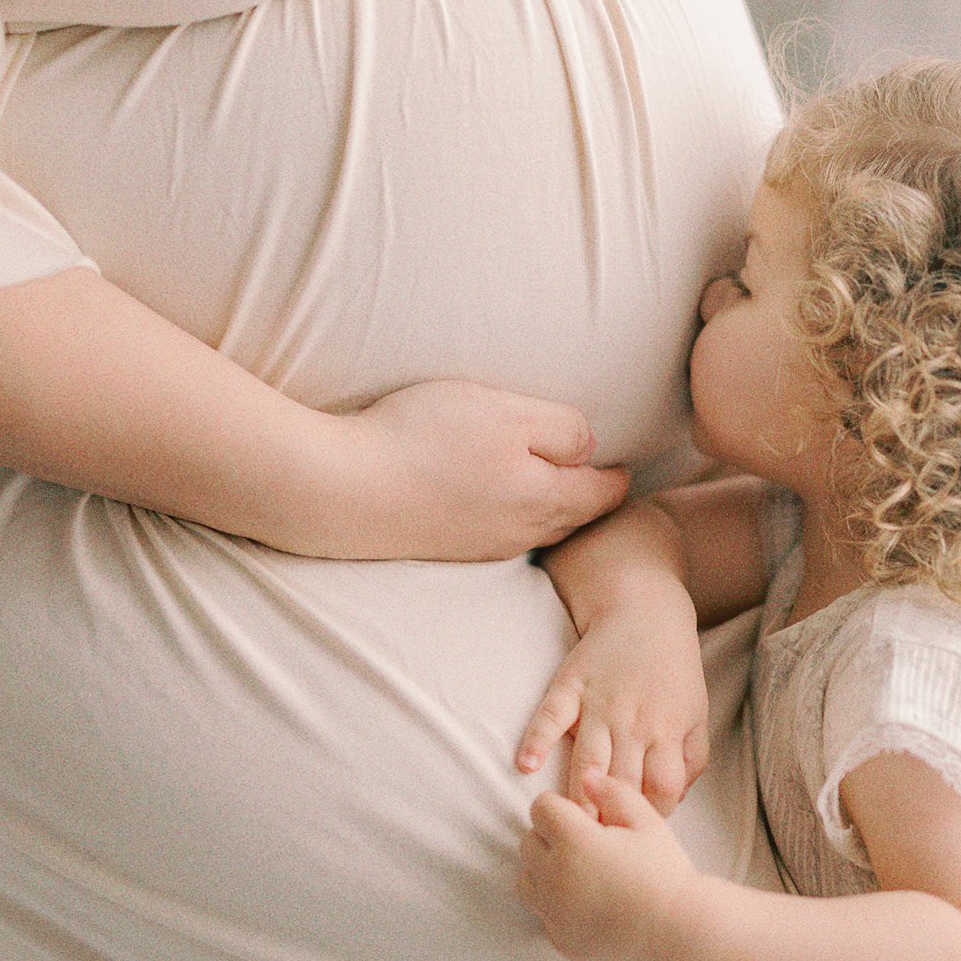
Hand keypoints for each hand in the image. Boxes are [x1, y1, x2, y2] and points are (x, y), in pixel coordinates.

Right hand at [346, 380, 629, 560]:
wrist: (340, 490)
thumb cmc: (424, 441)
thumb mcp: (507, 413)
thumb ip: (562, 429)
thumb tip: (591, 449)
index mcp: (547, 501)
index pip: (606, 494)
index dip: (617, 472)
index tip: (619, 457)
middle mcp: (521, 535)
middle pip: (572, 517)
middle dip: (586, 494)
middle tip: (590, 466)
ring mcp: (481, 548)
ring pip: (534, 526)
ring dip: (544, 503)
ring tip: (540, 473)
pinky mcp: (445, 548)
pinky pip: (495, 531)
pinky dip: (505, 511)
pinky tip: (485, 489)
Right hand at [516, 594, 708, 812]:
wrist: (646, 611)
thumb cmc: (673, 670)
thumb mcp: (696, 713)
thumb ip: (691, 758)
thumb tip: (672, 800)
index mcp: (666, 729)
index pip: (663, 786)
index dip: (652, 815)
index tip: (637, 833)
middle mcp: (633, 720)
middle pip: (622, 780)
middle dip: (611, 817)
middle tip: (597, 848)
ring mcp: (599, 702)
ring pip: (588, 757)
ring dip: (579, 792)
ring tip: (568, 823)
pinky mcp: (570, 685)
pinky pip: (550, 716)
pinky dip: (536, 739)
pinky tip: (525, 765)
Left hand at [517, 772, 699, 960]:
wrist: (679, 932)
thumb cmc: (666, 873)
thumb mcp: (647, 821)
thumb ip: (613, 791)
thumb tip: (586, 777)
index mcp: (573, 841)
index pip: (541, 808)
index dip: (561, 807)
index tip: (582, 817)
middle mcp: (554, 877)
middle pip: (528, 842)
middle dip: (550, 837)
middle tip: (585, 844)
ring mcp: (554, 913)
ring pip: (527, 879)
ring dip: (545, 870)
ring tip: (581, 873)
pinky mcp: (560, 940)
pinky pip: (543, 914)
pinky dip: (555, 906)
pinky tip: (588, 903)